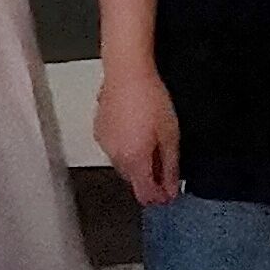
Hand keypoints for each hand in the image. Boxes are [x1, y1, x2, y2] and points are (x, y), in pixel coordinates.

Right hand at [96, 61, 180, 206]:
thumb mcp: (170, 135)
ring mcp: (105, 143)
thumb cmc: (150, 98)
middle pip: (133, 181)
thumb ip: (170, 168)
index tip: (168, 193)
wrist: (127, 71)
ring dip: (136, 161)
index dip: (158, 198)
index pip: (144, 195)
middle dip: (148, 178)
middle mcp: (115, 156)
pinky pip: (113, 148)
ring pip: (122, 164)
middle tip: (163, 162)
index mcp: (134, 160)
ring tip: (149, 140)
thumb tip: (170, 190)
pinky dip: (124, 146)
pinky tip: (135, 130)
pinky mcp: (99, 129)